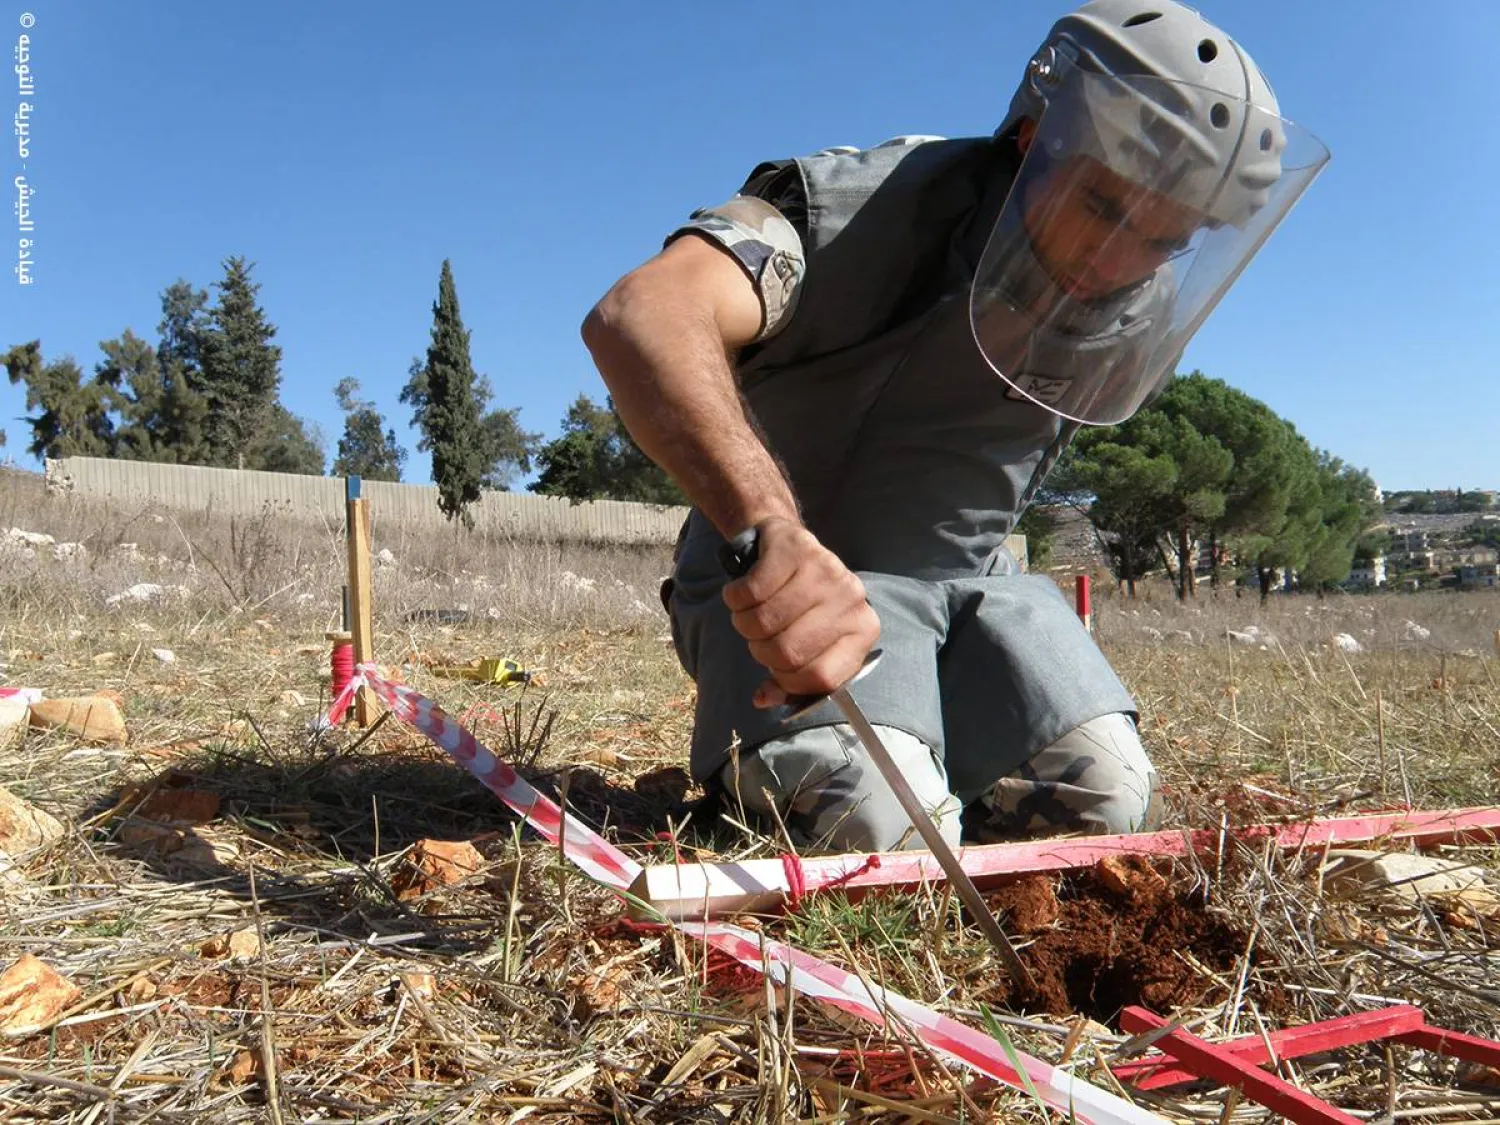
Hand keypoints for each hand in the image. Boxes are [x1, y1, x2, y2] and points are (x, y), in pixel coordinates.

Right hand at [721, 518, 879, 707]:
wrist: (788, 546)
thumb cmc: (800, 604)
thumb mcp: (806, 642)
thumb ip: (790, 677)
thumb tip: (763, 699)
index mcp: (862, 630)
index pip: (821, 678)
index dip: (788, 682)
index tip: (776, 668)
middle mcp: (851, 599)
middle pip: (787, 652)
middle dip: (760, 651)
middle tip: (759, 637)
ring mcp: (825, 570)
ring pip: (764, 622)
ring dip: (744, 624)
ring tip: (750, 614)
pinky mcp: (795, 548)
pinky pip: (750, 592)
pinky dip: (736, 599)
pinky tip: (742, 593)